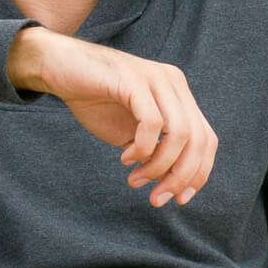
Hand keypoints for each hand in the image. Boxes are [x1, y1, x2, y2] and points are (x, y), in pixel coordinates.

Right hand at [9, 27, 217, 206]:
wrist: (60, 68)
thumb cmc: (95, 101)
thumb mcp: (132, 133)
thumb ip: (155, 152)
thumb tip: (172, 185)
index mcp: (179, 96)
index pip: (207, 139)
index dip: (199, 173)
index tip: (179, 199)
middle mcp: (174, 84)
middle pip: (199, 140)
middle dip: (180, 177)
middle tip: (157, 198)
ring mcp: (156, 79)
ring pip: (180, 134)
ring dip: (159, 167)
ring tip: (135, 180)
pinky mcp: (134, 79)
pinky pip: (152, 123)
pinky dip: (142, 148)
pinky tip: (125, 157)